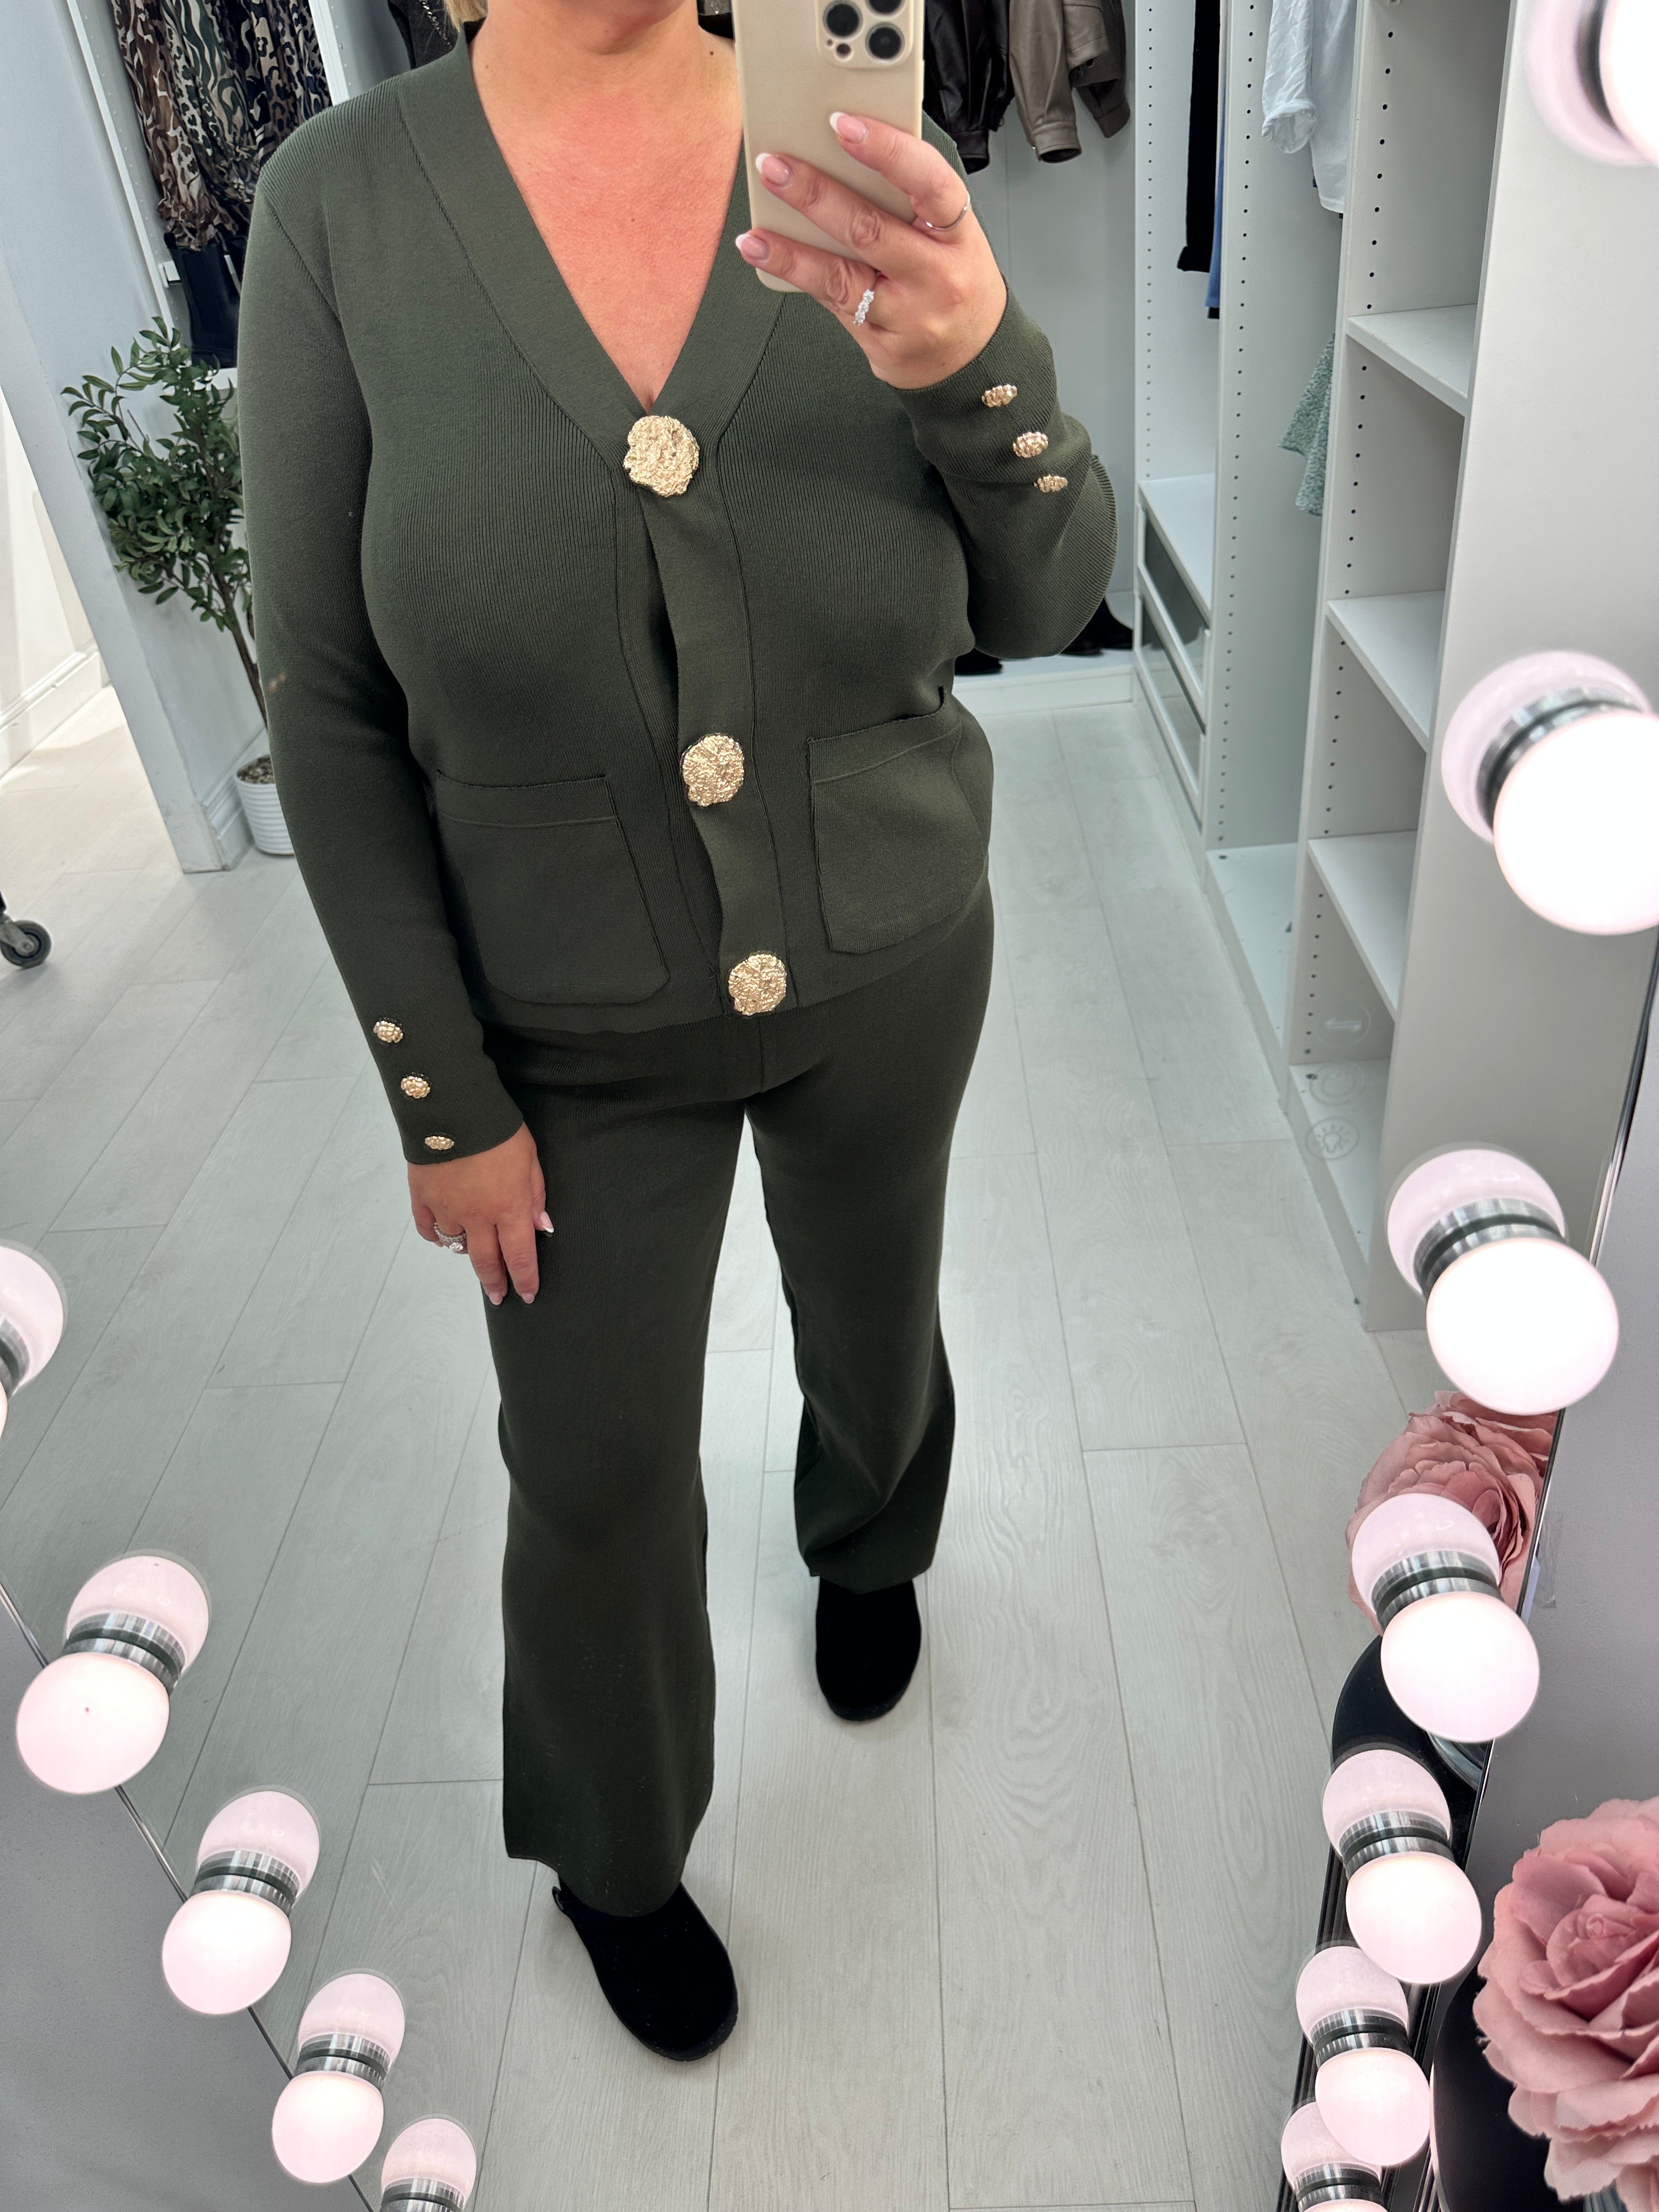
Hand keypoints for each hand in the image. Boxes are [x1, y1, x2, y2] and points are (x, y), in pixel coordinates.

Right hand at [409, 1122, 549, 1305]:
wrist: (454, 1107)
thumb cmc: (499, 1130)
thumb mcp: (530, 1159)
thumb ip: (534, 1195)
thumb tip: (541, 1226)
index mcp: (508, 1208)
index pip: (519, 1256)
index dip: (524, 1279)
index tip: (527, 1294)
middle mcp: (477, 1216)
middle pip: (486, 1261)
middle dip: (494, 1282)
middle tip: (498, 1296)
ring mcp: (446, 1209)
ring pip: (456, 1245)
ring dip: (467, 1253)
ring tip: (474, 1255)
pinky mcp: (422, 1197)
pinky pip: (428, 1228)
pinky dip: (437, 1236)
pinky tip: (444, 1236)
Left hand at [735, 112, 1005, 389]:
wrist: (971, 356)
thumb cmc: (955, 281)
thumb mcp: (949, 235)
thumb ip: (905, 201)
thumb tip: (837, 156)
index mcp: (958, 233)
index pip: (929, 182)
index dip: (887, 150)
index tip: (844, 125)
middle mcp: (937, 275)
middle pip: (871, 230)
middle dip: (817, 194)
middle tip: (777, 167)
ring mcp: (908, 315)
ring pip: (842, 275)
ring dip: (791, 250)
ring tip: (756, 228)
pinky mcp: (881, 343)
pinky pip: (831, 303)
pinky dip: (793, 275)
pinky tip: (764, 255)